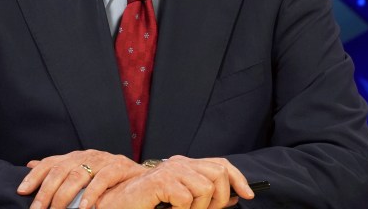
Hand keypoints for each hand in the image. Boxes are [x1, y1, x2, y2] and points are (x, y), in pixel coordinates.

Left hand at [16, 149, 142, 208]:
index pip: (51, 162)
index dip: (35, 175)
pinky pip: (102, 180)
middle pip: (61, 170)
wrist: (144, 178)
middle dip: (46, 191)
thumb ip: (60, 170)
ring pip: (79, 174)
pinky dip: (91, 195)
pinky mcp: (119, 167)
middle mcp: (88, 155)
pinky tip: (84, 208)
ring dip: (64, 196)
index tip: (21, 191)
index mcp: (77, 156)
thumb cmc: (110, 180)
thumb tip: (31, 164)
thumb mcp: (82, 174)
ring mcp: (104, 160)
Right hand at [90, 156, 254, 208]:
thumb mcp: (183, 201)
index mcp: (185, 165)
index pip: (220, 164)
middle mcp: (179, 163)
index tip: (249, 195)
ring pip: (205, 189)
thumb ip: (205, 197)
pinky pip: (186, 199)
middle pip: (219, 173)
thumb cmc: (148, 205)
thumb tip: (234, 197)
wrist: (118, 206)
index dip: (238, 178)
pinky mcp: (161, 181)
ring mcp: (170, 170)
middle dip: (219, 198)